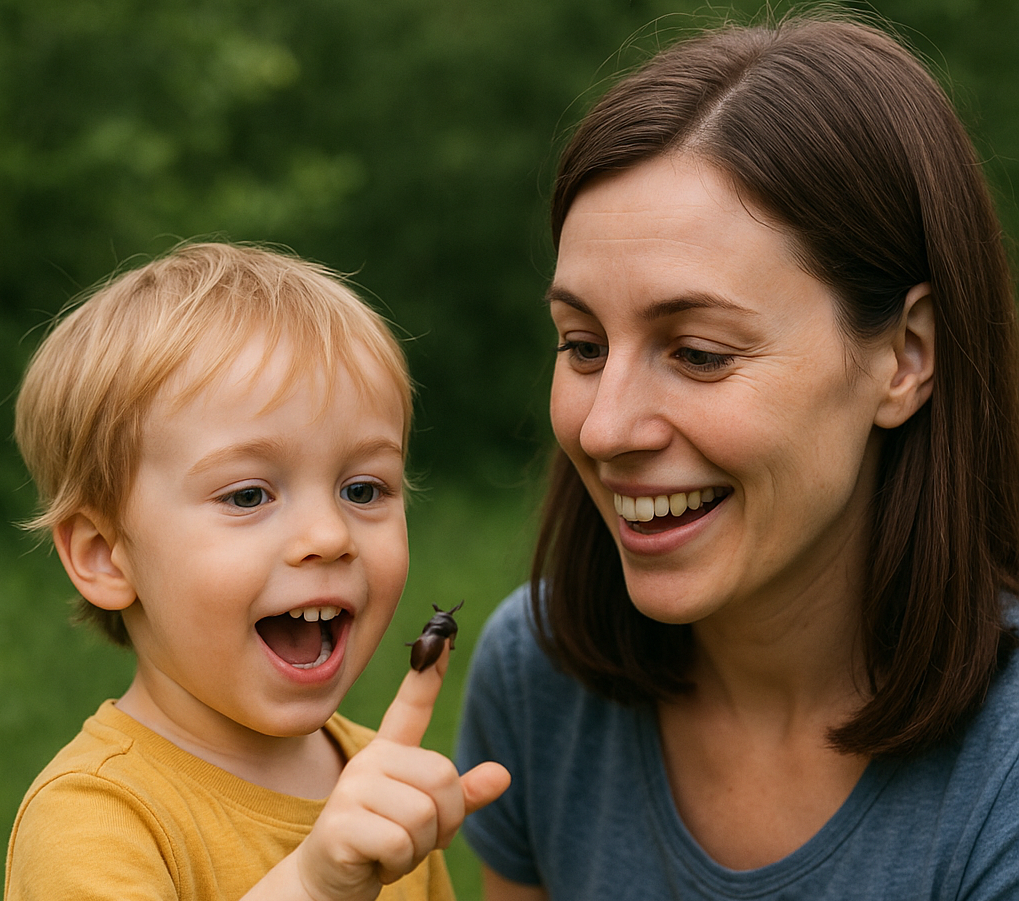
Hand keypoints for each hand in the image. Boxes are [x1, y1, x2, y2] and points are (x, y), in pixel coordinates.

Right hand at [293, 644, 510, 900]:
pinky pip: (401, 843)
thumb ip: (461, 796)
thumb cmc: (381, 845)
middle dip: (445, 822)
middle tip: (415, 839)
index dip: (429, 672)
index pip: (412, 705)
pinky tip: (376, 863)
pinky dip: (398, 864)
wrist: (327, 883)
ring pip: (426, 814)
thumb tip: (502, 775)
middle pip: (443, 778)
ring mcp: (352, 789)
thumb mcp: (427, 819)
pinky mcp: (341, 825)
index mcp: (391, 752)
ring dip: (420, 847)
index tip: (443, 634)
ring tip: (393, 850)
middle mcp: (369, 760)